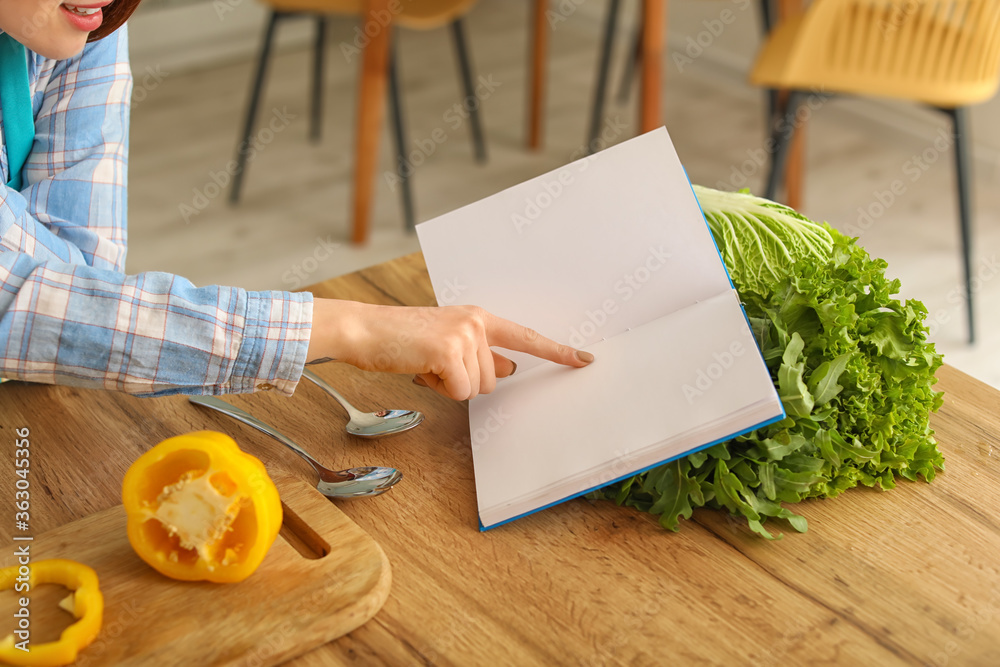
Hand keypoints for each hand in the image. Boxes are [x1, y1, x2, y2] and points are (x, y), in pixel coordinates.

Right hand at [306, 299, 593, 400]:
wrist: (366, 330)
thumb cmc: (403, 340)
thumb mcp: (447, 345)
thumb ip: (481, 356)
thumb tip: (509, 368)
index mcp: (480, 318)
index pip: (526, 337)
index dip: (557, 351)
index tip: (585, 359)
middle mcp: (477, 322)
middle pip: (494, 379)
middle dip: (464, 382)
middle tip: (434, 365)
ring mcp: (465, 335)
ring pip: (478, 388)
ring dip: (450, 386)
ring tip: (425, 364)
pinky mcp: (449, 350)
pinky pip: (461, 392)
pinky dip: (440, 390)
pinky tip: (422, 369)